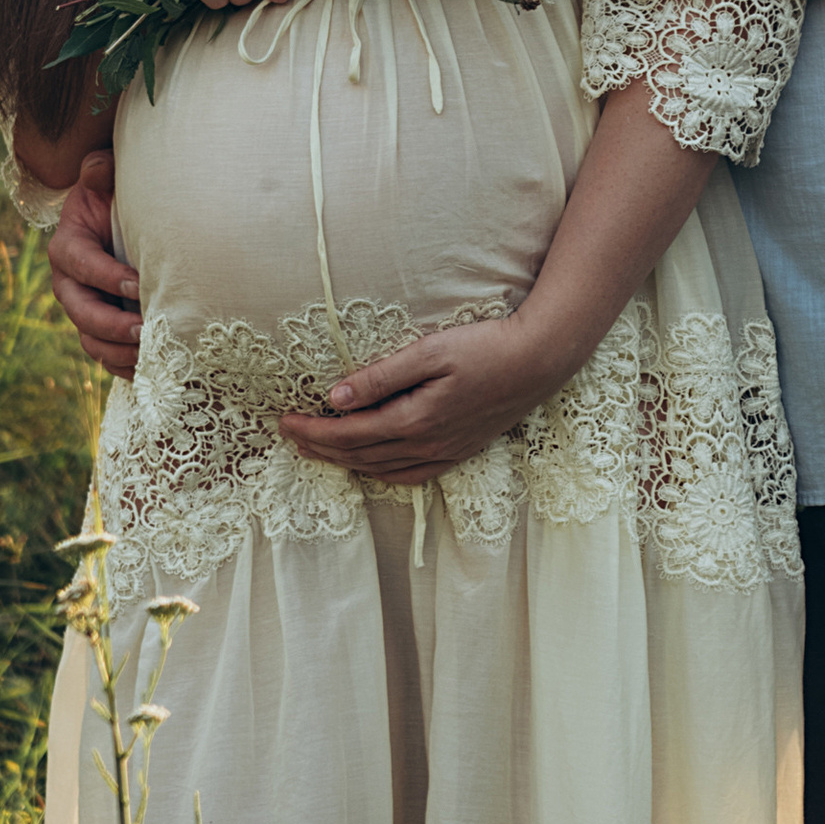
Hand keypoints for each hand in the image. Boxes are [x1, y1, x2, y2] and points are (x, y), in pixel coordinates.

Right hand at [47, 150, 141, 377]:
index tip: (138, 282)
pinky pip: (106, 356)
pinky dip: (125, 368)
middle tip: (144, 330)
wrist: (121, 227)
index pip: (81, 264)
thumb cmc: (116, 202)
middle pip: (81, 311)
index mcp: (68, 248)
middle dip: (111, 324)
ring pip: (91, 340)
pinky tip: (152, 372)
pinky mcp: (101, 331)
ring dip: (119, 352)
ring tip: (151, 357)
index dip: (106, 275)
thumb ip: (100, 173)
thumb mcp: (106, 183)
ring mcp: (84, 311)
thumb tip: (99, 167)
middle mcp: (69, 285)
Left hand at [276, 312, 575, 483]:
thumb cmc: (486, 347)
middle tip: (290, 435)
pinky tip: (371, 465)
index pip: (350, 433)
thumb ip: (381, 376)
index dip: (313, 430)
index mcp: (415, 421)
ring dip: (345, 462)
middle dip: (320, 447)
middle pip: (360, 456)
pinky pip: (410, 476)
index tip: (284, 419)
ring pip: (381, 469)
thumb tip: (335, 398)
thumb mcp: (429, 351)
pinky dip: (381, 474)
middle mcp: (427, 446)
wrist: (540, 361)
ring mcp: (445, 453)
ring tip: (318, 450)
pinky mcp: (458, 452)